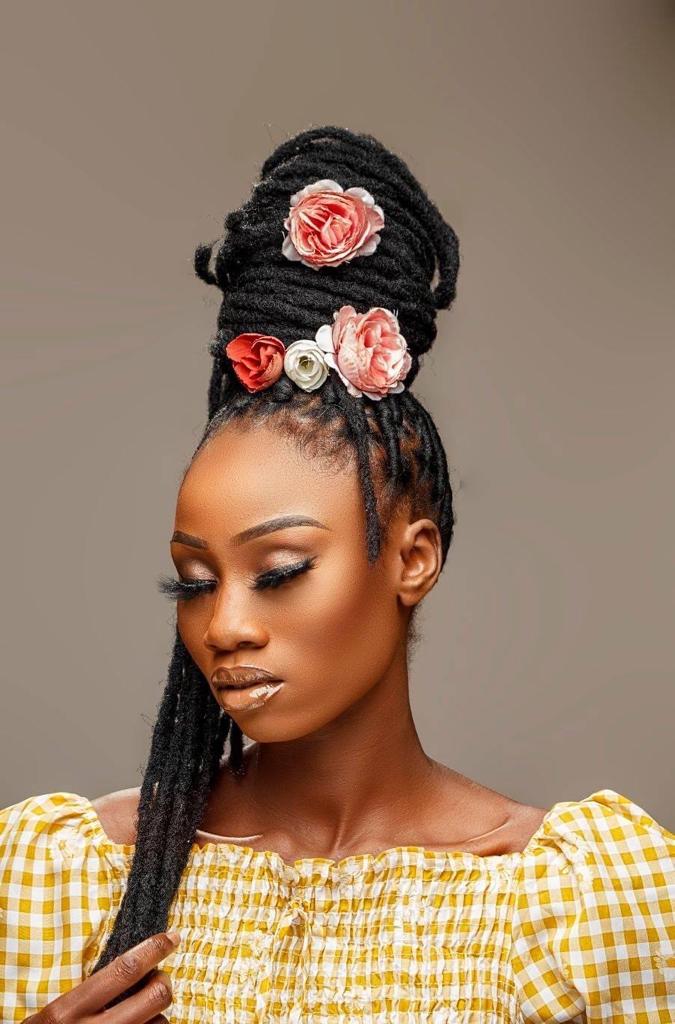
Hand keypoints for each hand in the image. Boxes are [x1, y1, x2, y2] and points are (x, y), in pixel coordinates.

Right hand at [21, 930, 180, 1022]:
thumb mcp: (57, 1012)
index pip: (124, 970)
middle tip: (158, 978)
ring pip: (161, 1023)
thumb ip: (89, 991)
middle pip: (154, 996)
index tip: (172, 938)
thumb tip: (132, 965)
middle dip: (163, 982)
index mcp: (70, 1009)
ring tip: (143, 1010)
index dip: (154, 950)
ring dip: (159, 1013)